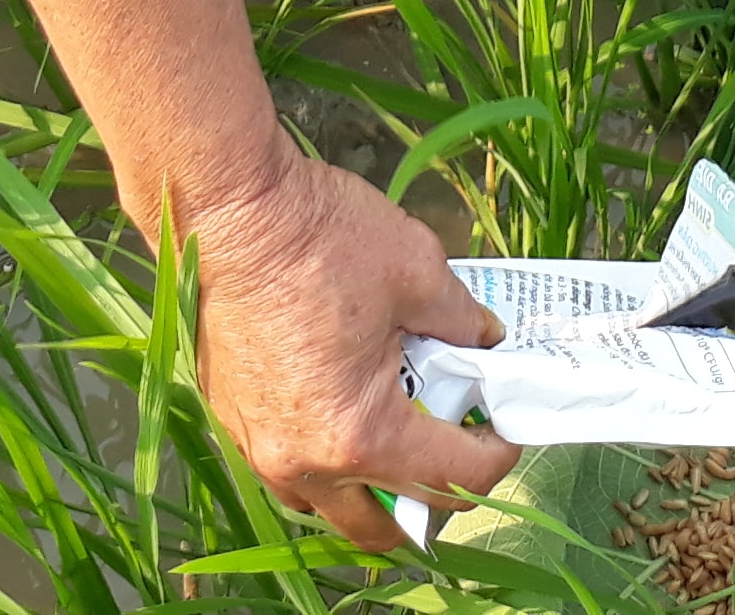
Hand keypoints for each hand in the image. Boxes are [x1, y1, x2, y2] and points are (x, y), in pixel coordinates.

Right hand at [180, 152, 517, 552]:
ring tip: (398, 427)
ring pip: (329, 505)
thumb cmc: (320, 236)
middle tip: (455, 442)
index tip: (506, 431)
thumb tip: (484, 341)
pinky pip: (290, 470)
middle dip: (431, 496)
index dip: (494, 458)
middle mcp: (305, 461)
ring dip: (372, 485)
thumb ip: (462, 320)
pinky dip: (326, 458)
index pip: (448, 478)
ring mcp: (260, 447)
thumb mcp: (418, 269)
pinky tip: (343, 403)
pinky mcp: (233, 421)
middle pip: (384, 525)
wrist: (228, 208)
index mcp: (360, 434)